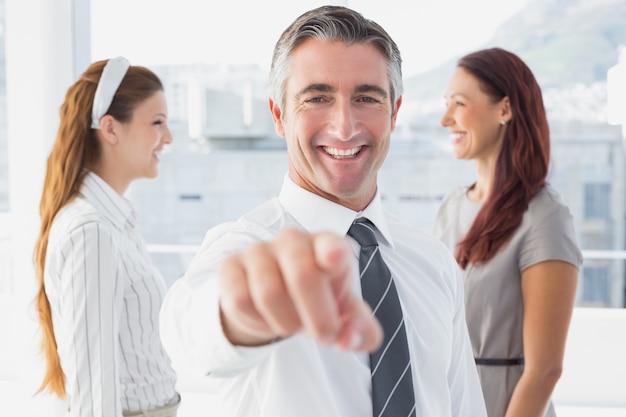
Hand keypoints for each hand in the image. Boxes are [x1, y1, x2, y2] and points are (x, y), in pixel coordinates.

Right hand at [218, 228, 382, 351]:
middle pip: (303, 275)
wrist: (274, 301)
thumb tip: (348, 339)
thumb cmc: (317, 300)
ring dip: (286, 322)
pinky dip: (257, 320)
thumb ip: (360, 330)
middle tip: (324, 335)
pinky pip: (240, 300)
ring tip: (293, 323)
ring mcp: (259, 250)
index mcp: (327, 245)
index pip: (331, 243)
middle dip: (317, 316)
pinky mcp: (231, 266)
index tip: (334, 260)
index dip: (332, 251)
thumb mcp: (345, 316)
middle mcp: (293, 241)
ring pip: (269, 293)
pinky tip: (266, 317)